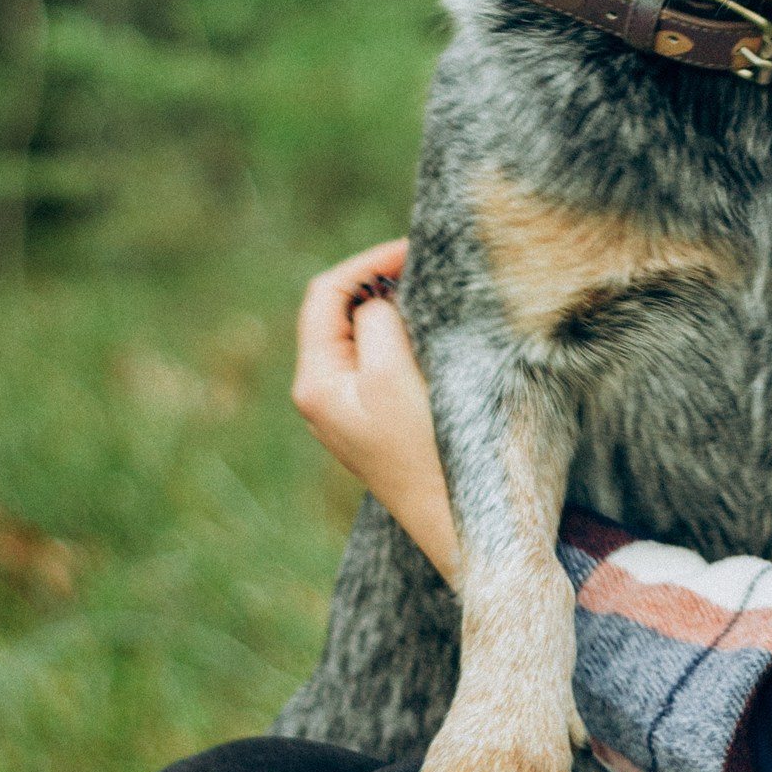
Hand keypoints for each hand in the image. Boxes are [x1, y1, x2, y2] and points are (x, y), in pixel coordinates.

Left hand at [292, 241, 459, 584]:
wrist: (455, 520)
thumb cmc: (425, 450)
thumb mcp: (393, 374)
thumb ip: (376, 323)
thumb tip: (377, 301)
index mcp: (316, 382)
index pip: (327, 294)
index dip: (367, 263)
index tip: (415, 250)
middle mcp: (324, 394)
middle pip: (340, 312)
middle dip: (379, 282)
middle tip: (428, 267)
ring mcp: (349, 409)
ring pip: (363, 335)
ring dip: (394, 309)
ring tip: (435, 294)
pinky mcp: (377, 420)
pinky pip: (381, 360)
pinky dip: (404, 336)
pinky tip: (435, 333)